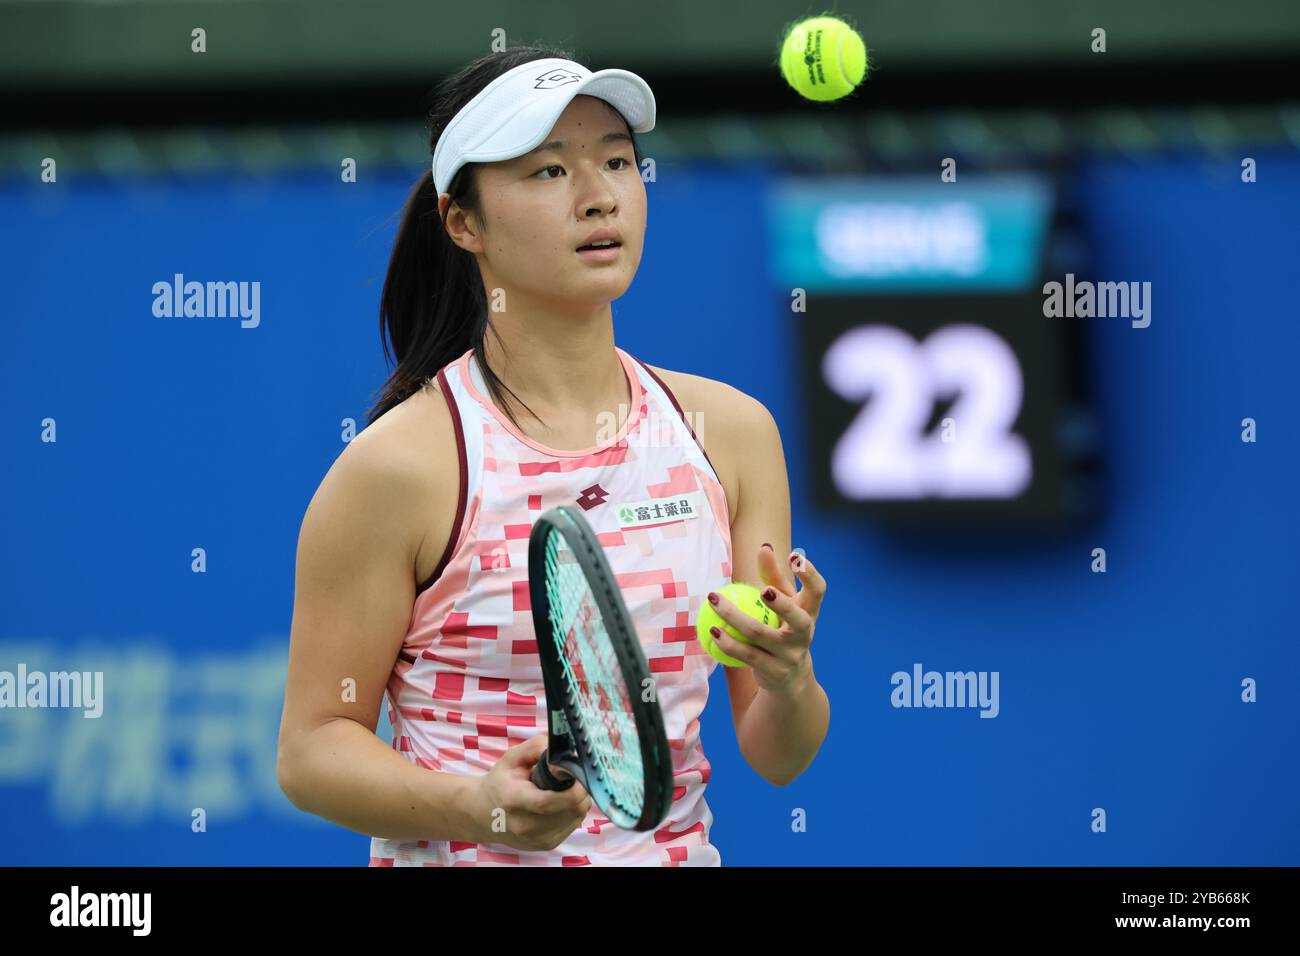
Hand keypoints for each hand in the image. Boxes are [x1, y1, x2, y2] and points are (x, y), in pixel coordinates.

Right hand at [465, 734, 592, 850]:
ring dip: (577, 799)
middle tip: (569, 776)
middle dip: (579, 789)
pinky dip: (572, 810)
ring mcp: (539, 839)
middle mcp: (526, 825)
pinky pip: (574, 824)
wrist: (483, 814)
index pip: (550, 801)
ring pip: (577, 816)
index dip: (573, 786)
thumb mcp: (512, 757)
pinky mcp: (547, 845)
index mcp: (514, 800)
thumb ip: (538, 747)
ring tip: (560, 789)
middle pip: (572, 809)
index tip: (577, 771)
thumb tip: (565, 750)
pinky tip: (559, 802)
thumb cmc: (500, 783)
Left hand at [707, 545, 825, 695]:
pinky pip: (748, 655)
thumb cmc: (783, 628)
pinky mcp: (774, 671)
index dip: (810, 575)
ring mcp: (791, 655)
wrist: (790, 679)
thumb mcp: (783, 603)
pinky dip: (729, 643)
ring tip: (714, 602)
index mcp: (810, 612)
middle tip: (763, 589)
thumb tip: (764, 547)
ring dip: (734, 617)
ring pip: (761, 635)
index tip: (794, 556)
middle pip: (797, 620)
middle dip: (782, 605)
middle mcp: (805, 634)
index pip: (818, 592)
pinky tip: (713, 631)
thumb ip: (774, 577)